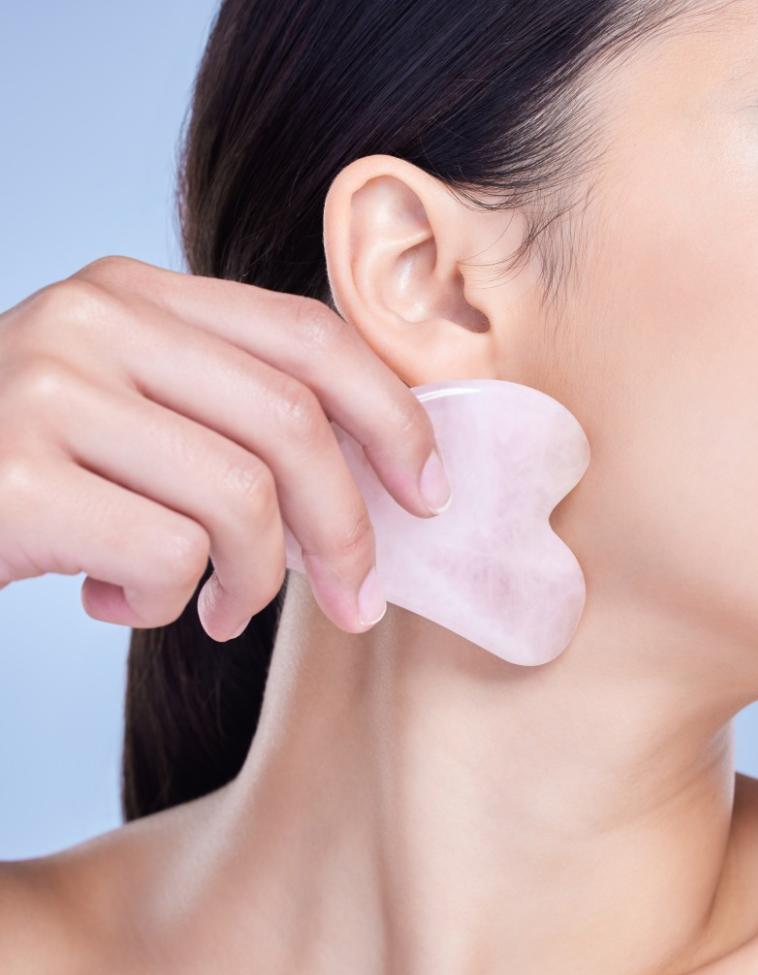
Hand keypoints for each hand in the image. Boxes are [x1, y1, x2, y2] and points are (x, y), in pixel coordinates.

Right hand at [0, 255, 450, 638]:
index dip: (395, 419)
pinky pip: (166, 556)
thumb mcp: (132, 417)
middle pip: (296, 427)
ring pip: (242, 501)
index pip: (312, 338)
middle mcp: (94, 319)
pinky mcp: (13, 474)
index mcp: (138, 293)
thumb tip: (380, 477)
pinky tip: (118, 605)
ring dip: (252, 583)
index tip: (429, 495)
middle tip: (358, 602)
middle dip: (349, 533)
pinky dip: (164, 604)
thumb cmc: (27, 477)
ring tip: (215, 611)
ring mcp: (47, 387)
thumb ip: (230, 415)